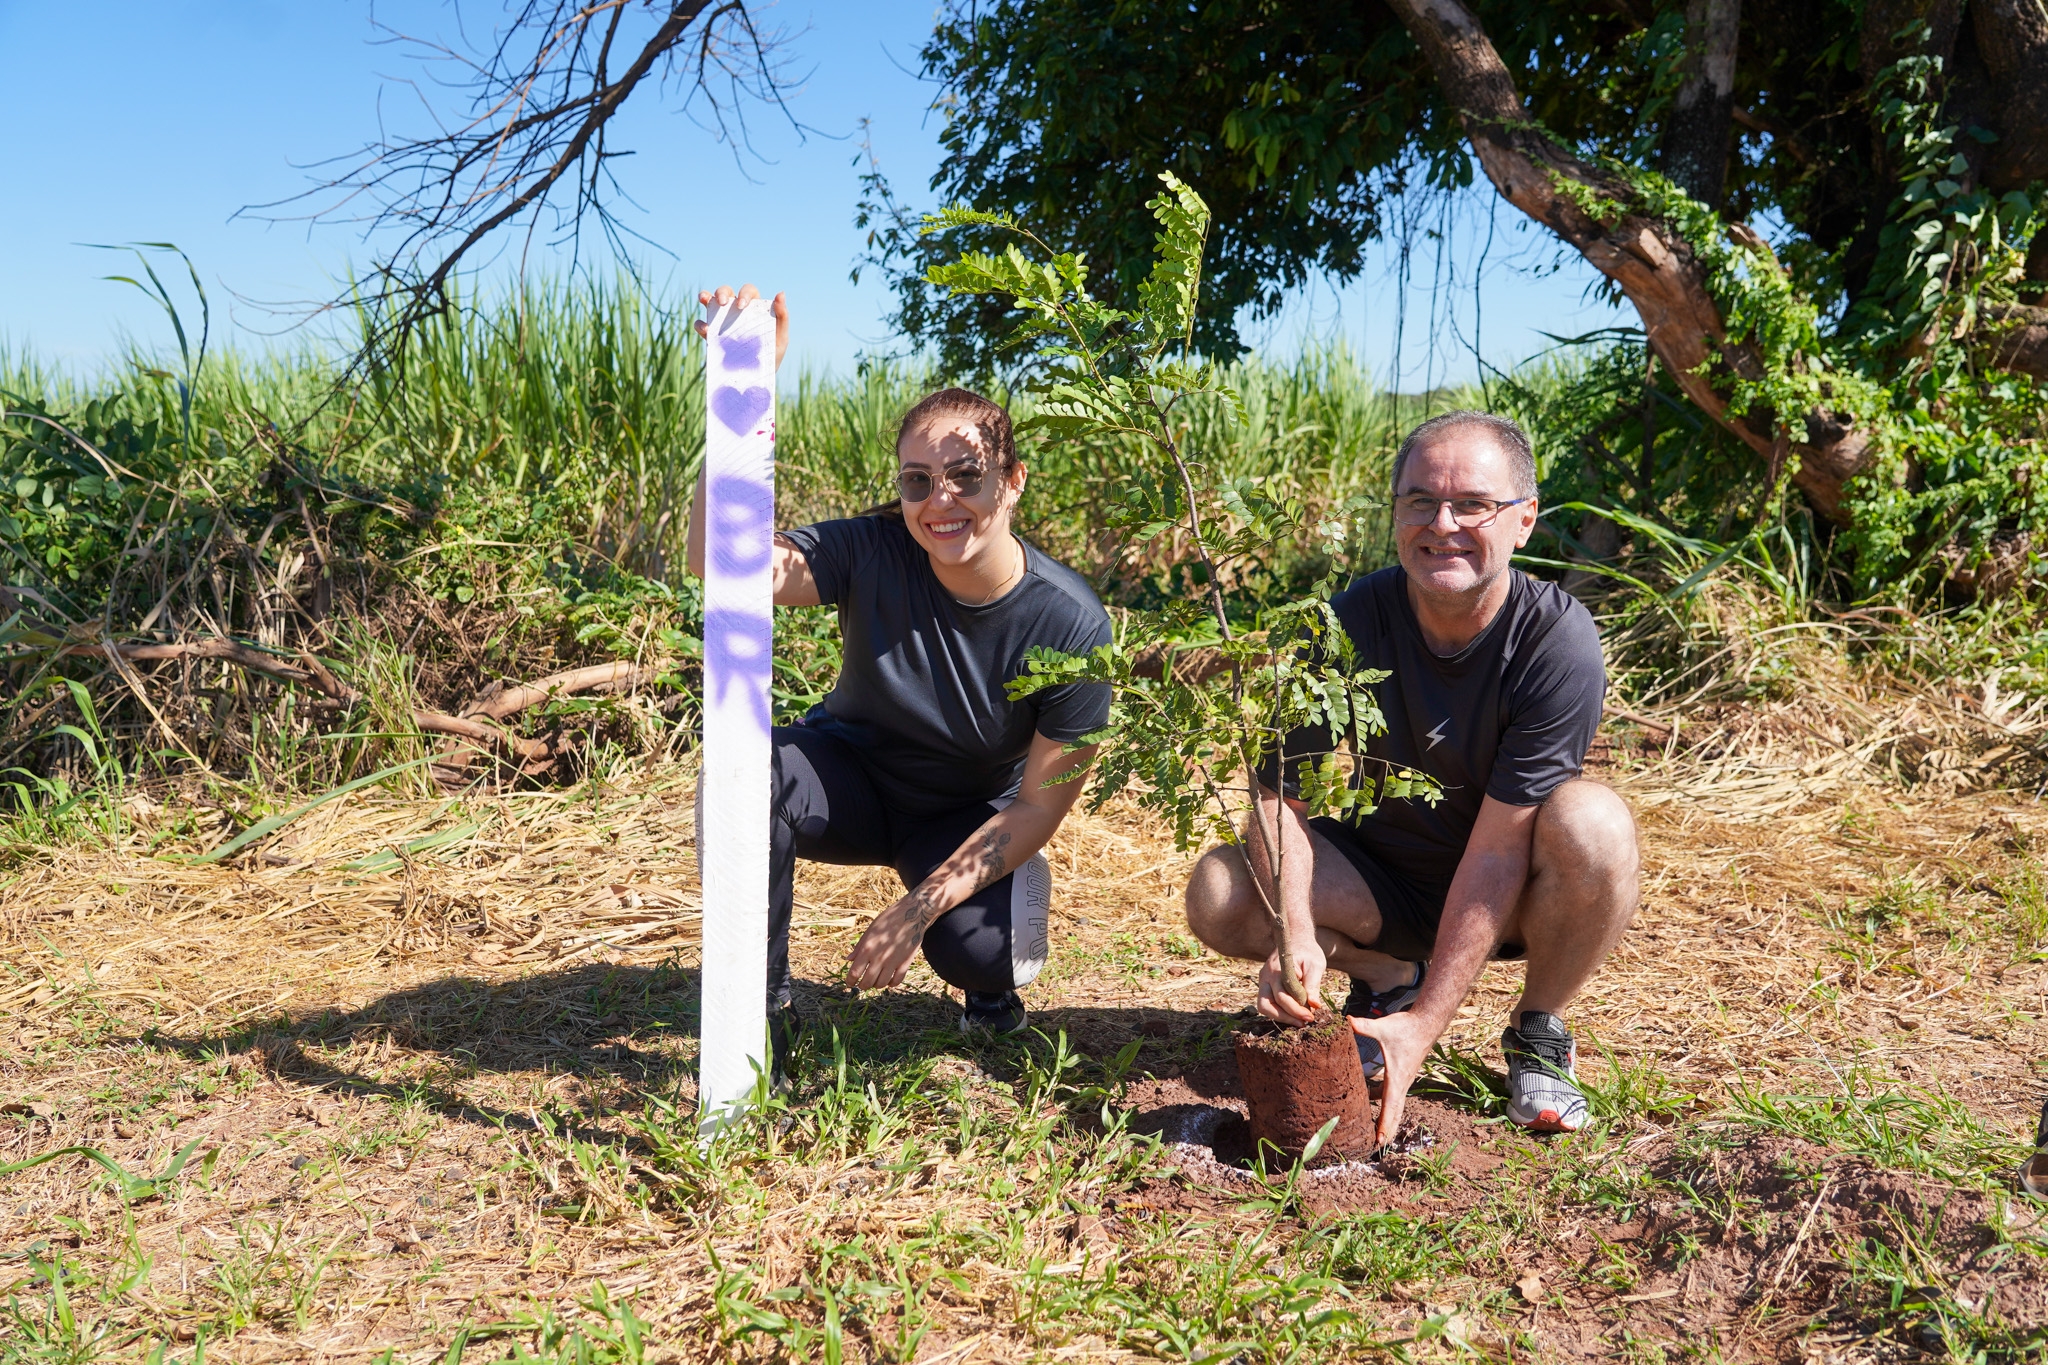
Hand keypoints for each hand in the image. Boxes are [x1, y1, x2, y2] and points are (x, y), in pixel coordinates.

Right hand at [695, 284, 788, 367]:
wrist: (757, 378)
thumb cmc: (772, 355)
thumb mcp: (781, 338)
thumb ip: (782, 317)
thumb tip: (781, 294)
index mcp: (754, 309)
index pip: (748, 292)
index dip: (744, 294)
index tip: (742, 306)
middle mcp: (737, 311)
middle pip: (727, 292)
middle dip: (722, 292)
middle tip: (723, 303)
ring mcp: (723, 322)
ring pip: (712, 302)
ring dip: (707, 297)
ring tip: (705, 300)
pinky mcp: (712, 337)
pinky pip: (702, 325)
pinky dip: (700, 324)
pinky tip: (705, 329)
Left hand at [846, 892, 937, 989]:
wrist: (912, 915)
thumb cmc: (888, 920)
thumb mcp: (870, 930)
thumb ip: (859, 947)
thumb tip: (848, 959)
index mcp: (867, 948)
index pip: (854, 973)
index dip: (850, 981)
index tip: (849, 983)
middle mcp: (879, 957)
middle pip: (867, 982)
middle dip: (862, 986)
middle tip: (861, 984)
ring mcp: (893, 961)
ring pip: (882, 984)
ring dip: (876, 985)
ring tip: (875, 981)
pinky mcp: (905, 963)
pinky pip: (897, 981)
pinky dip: (891, 984)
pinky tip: (889, 980)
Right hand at [1255, 932, 1326, 1024]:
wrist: (1297, 939)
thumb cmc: (1308, 951)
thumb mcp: (1315, 965)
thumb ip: (1313, 985)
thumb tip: (1314, 1005)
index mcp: (1277, 969)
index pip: (1282, 996)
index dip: (1296, 1009)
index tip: (1311, 1016)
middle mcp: (1266, 976)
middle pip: (1268, 1004)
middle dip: (1287, 1016)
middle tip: (1306, 1021)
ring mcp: (1263, 981)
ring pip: (1264, 1006)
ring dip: (1281, 1017)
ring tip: (1300, 1021)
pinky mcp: (1266, 985)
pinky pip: (1268, 1003)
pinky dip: (1280, 1011)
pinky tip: (1295, 1014)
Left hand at [1352, 1011, 1435, 1146]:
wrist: (1426, 1023)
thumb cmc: (1406, 1028)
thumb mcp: (1382, 1028)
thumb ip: (1363, 1026)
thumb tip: (1346, 1022)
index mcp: (1396, 1078)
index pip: (1389, 1107)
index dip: (1384, 1125)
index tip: (1379, 1142)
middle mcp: (1402, 1083)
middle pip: (1394, 1114)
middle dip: (1387, 1131)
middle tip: (1377, 1148)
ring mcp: (1403, 1080)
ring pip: (1394, 1106)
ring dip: (1386, 1119)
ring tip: (1375, 1132)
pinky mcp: (1402, 1074)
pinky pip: (1392, 1094)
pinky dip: (1383, 1102)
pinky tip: (1370, 1098)